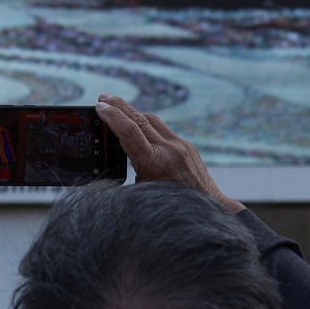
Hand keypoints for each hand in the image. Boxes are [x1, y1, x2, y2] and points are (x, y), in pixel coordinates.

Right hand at [96, 95, 243, 214]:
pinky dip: (148, 125)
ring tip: (117, 107)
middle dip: (119, 106)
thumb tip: (112, 162)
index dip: (112, 116)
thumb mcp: (141, 195)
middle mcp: (169, 150)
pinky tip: (139, 126)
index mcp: (155, 163)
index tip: (99, 107)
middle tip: (103, 97)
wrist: (209, 210)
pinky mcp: (188, 147)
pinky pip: (164, 130)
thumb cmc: (171, 211)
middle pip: (139, 119)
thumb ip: (128, 175)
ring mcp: (181, 146)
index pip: (129, 131)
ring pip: (153, 121)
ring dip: (134, 112)